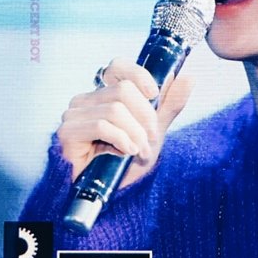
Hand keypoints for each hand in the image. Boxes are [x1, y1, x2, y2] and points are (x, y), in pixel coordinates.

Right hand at [57, 58, 191, 186]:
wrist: (115, 191)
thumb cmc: (130, 159)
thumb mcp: (155, 128)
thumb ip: (169, 104)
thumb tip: (189, 78)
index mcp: (105, 93)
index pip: (118, 66)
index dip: (138, 75)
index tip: (154, 94)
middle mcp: (86, 99)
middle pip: (123, 90)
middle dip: (144, 117)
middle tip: (151, 138)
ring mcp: (74, 114)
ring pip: (115, 109)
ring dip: (135, 133)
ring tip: (140, 150)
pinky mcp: (68, 131)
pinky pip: (102, 125)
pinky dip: (121, 139)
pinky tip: (127, 151)